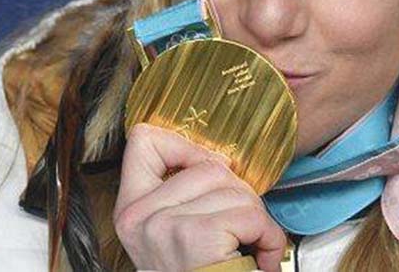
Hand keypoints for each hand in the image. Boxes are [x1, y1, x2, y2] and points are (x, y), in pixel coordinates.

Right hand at [113, 124, 286, 271]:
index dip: (187, 146)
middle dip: (240, 196)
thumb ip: (185, 195)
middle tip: (240, 232)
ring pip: (235, 188)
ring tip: (249, 250)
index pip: (144, 139)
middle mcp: (137, 217)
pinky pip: (249, 214)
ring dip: (257, 220)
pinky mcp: (193, 238)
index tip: (210, 173)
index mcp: (131, 210)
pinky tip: (259, 259)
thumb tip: (220, 161)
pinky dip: (267, 237)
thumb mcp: (178, 235)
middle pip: (208, 164)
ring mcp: (162, 226)